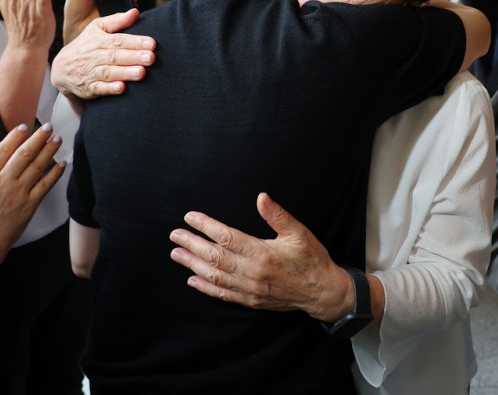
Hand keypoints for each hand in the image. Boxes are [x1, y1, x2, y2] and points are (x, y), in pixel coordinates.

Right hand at [0, 123, 63, 256]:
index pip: (3, 149)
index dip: (15, 136)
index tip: (25, 126)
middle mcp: (4, 181)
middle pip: (24, 153)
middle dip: (37, 137)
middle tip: (48, 126)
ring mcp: (18, 193)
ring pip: (36, 166)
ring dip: (49, 150)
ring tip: (57, 139)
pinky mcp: (29, 206)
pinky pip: (45, 186)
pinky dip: (54, 173)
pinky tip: (62, 164)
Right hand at [52, 0, 154, 98]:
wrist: (62, 68)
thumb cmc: (85, 45)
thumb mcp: (97, 28)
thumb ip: (117, 21)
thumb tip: (135, 12)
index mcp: (98, 40)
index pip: (118, 40)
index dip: (135, 42)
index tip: (152, 43)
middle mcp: (94, 56)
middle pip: (115, 56)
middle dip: (134, 57)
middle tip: (151, 58)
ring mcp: (91, 73)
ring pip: (109, 72)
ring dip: (125, 73)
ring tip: (142, 73)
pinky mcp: (88, 88)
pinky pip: (98, 89)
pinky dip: (110, 89)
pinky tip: (122, 88)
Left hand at [169, 193, 350, 321]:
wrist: (323, 293)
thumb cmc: (312, 259)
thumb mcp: (299, 233)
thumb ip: (278, 215)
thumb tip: (261, 197)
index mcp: (262, 253)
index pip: (226, 237)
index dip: (206, 226)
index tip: (190, 217)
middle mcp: (252, 273)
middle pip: (214, 256)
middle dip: (192, 244)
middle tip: (175, 235)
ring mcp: (250, 289)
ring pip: (214, 276)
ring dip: (193, 264)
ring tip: (177, 254)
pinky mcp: (251, 300)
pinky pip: (223, 294)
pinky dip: (206, 287)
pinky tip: (192, 280)